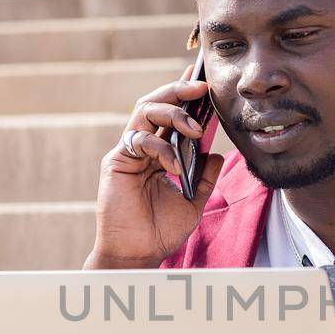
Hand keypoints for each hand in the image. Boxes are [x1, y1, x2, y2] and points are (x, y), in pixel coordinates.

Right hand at [86, 62, 225, 268]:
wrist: (139, 254)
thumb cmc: (160, 230)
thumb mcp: (193, 200)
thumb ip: (204, 176)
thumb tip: (218, 154)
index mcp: (158, 153)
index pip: (171, 116)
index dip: (184, 95)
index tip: (203, 79)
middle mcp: (142, 147)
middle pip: (155, 103)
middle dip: (178, 90)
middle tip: (202, 88)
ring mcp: (128, 152)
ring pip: (144, 112)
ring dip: (172, 112)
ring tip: (195, 126)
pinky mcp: (117, 162)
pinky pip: (139, 140)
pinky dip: (161, 148)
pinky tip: (175, 166)